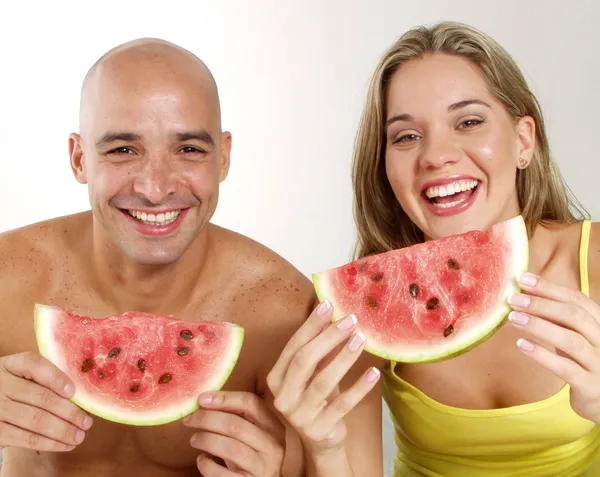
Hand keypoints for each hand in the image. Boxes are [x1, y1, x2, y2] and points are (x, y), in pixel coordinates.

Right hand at [0, 351, 91, 451]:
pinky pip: (27, 439)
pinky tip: (65, 445)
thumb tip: (78, 392)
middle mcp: (1, 385)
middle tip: (87, 422)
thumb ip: (43, 377)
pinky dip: (50, 443)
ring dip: (63, 430)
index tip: (74, 392)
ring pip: (37, 420)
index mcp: (11, 365)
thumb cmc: (12, 388)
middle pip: (41, 397)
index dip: (56, 378)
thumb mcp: (20, 375)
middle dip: (69, 411)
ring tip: (80, 436)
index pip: (34, 364)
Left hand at [182, 391, 285, 475]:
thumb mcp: (251, 434)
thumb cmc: (250, 454)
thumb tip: (204, 399)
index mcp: (273, 426)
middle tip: (190, 419)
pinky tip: (202, 459)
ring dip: (206, 440)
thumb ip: (236, 416)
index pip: (250, 403)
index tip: (202, 398)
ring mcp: (263, 467)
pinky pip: (221, 474)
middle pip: (236, 425)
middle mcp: (272, 445)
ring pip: (229, 448)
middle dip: (207, 419)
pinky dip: (206, 464)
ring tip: (194, 439)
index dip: (225, 398)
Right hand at [266, 300, 379, 457]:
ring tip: (361, 339)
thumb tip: (334, 313)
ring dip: (344, 358)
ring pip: (323, 381)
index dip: (311, 325)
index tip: (328, 305)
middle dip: (329, 337)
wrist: (320, 441)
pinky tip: (373, 373)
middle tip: (350, 320)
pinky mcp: (320, 430)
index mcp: (276, 378)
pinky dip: (359, 387)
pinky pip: (343, 404)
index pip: (293, 347)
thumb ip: (319, 349)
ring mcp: (299, 416)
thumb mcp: (313, 373)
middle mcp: (282, 397)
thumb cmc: (316, 397)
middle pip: (304, 361)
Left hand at [509, 272, 599, 422]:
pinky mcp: (590, 386)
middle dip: (541, 304)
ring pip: (571, 340)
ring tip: (513, 318)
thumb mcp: (571, 333)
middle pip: (575, 316)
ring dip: (539, 326)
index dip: (549, 288)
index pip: (577, 299)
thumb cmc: (581, 359)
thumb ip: (554, 316)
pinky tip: (522, 345)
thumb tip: (523, 292)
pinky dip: (542, 355)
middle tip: (513, 299)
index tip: (522, 278)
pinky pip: (566, 368)